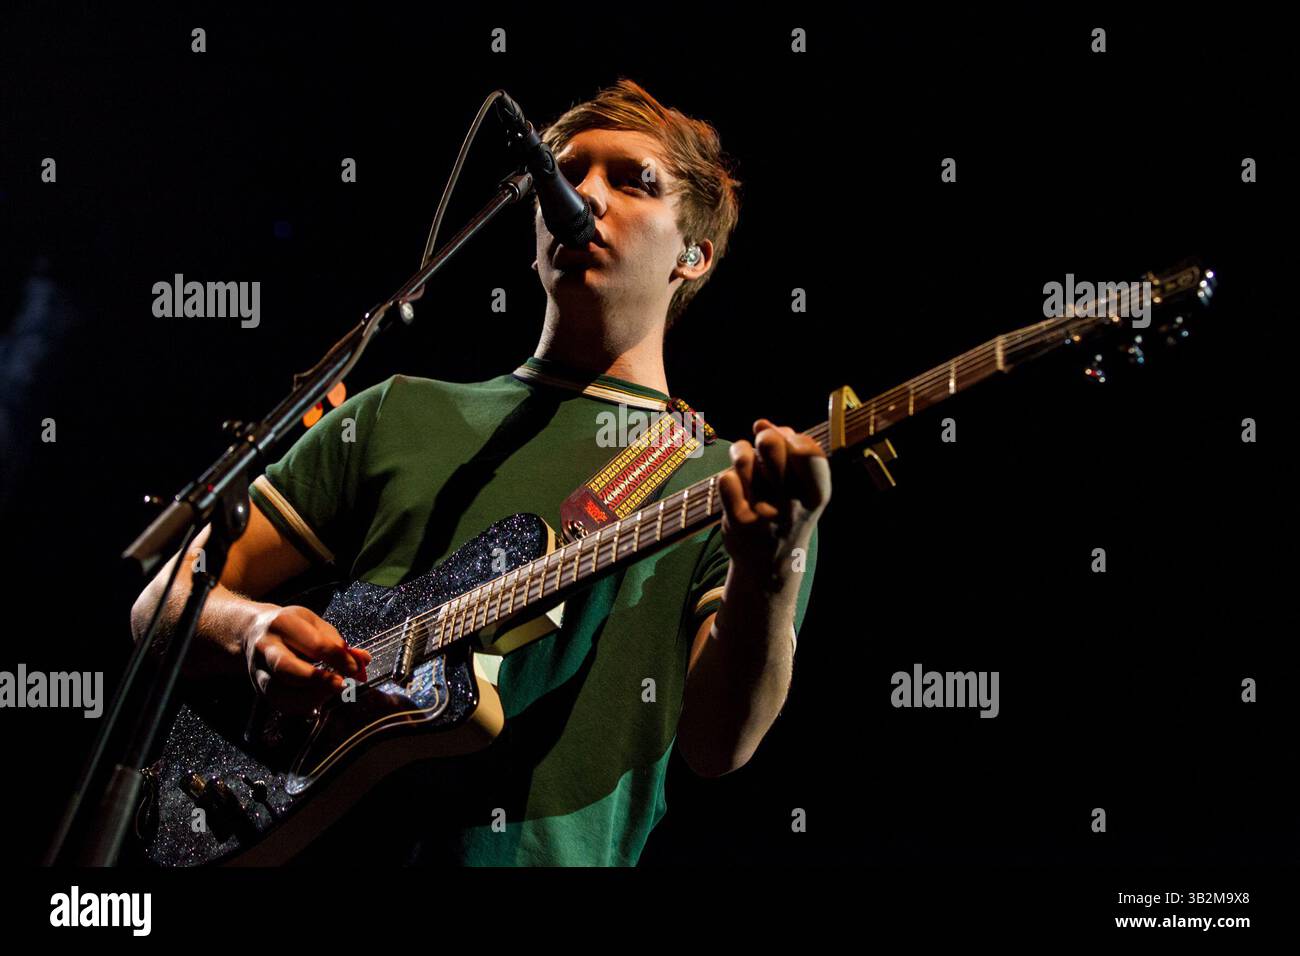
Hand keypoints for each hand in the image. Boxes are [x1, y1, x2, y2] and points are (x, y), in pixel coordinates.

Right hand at [243, 605, 370, 714]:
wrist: (254, 631)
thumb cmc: (292, 627)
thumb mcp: (315, 624)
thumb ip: (338, 643)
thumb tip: (363, 660)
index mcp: (283, 623)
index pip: (314, 644)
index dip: (338, 659)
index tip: (355, 668)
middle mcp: (266, 647)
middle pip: (287, 668)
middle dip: (317, 680)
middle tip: (341, 685)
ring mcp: (259, 669)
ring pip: (280, 691)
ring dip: (310, 697)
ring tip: (332, 691)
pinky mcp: (260, 688)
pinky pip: (280, 703)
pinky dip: (302, 705)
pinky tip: (319, 698)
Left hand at [717, 418, 830, 586]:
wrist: (770, 567)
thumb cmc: (786, 513)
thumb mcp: (801, 487)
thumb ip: (788, 451)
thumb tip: (762, 423)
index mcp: (816, 494)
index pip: (807, 450)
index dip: (792, 437)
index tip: (787, 441)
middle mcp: (793, 505)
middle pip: (772, 444)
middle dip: (764, 436)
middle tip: (763, 442)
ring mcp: (764, 514)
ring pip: (744, 459)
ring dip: (741, 453)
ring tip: (744, 462)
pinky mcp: (738, 523)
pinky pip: (726, 481)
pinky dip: (728, 479)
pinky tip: (734, 487)